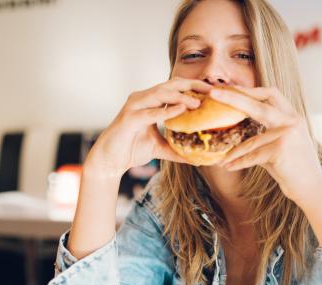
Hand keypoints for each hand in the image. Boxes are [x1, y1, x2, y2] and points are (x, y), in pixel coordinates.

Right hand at [84, 78, 212, 179]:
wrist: (109, 161)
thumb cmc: (131, 150)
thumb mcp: (160, 149)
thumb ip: (177, 150)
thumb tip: (197, 159)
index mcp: (150, 102)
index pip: (175, 88)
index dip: (193, 87)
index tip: (212, 91)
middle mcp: (142, 99)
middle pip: (170, 85)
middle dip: (191, 86)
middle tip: (211, 90)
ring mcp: (134, 106)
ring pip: (160, 95)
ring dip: (180, 97)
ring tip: (198, 102)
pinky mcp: (129, 119)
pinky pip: (150, 112)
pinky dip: (166, 111)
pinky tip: (180, 111)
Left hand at [209, 86, 321, 205]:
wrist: (312, 189)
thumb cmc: (295, 169)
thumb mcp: (282, 145)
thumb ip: (265, 134)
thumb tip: (239, 130)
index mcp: (293, 117)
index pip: (270, 94)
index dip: (249, 90)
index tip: (230, 88)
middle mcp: (291, 122)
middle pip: (258, 104)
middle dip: (233, 97)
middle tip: (213, 93)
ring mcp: (287, 134)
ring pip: (251, 141)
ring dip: (234, 153)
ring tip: (221, 160)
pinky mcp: (280, 149)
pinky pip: (252, 156)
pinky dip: (239, 163)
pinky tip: (227, 167)